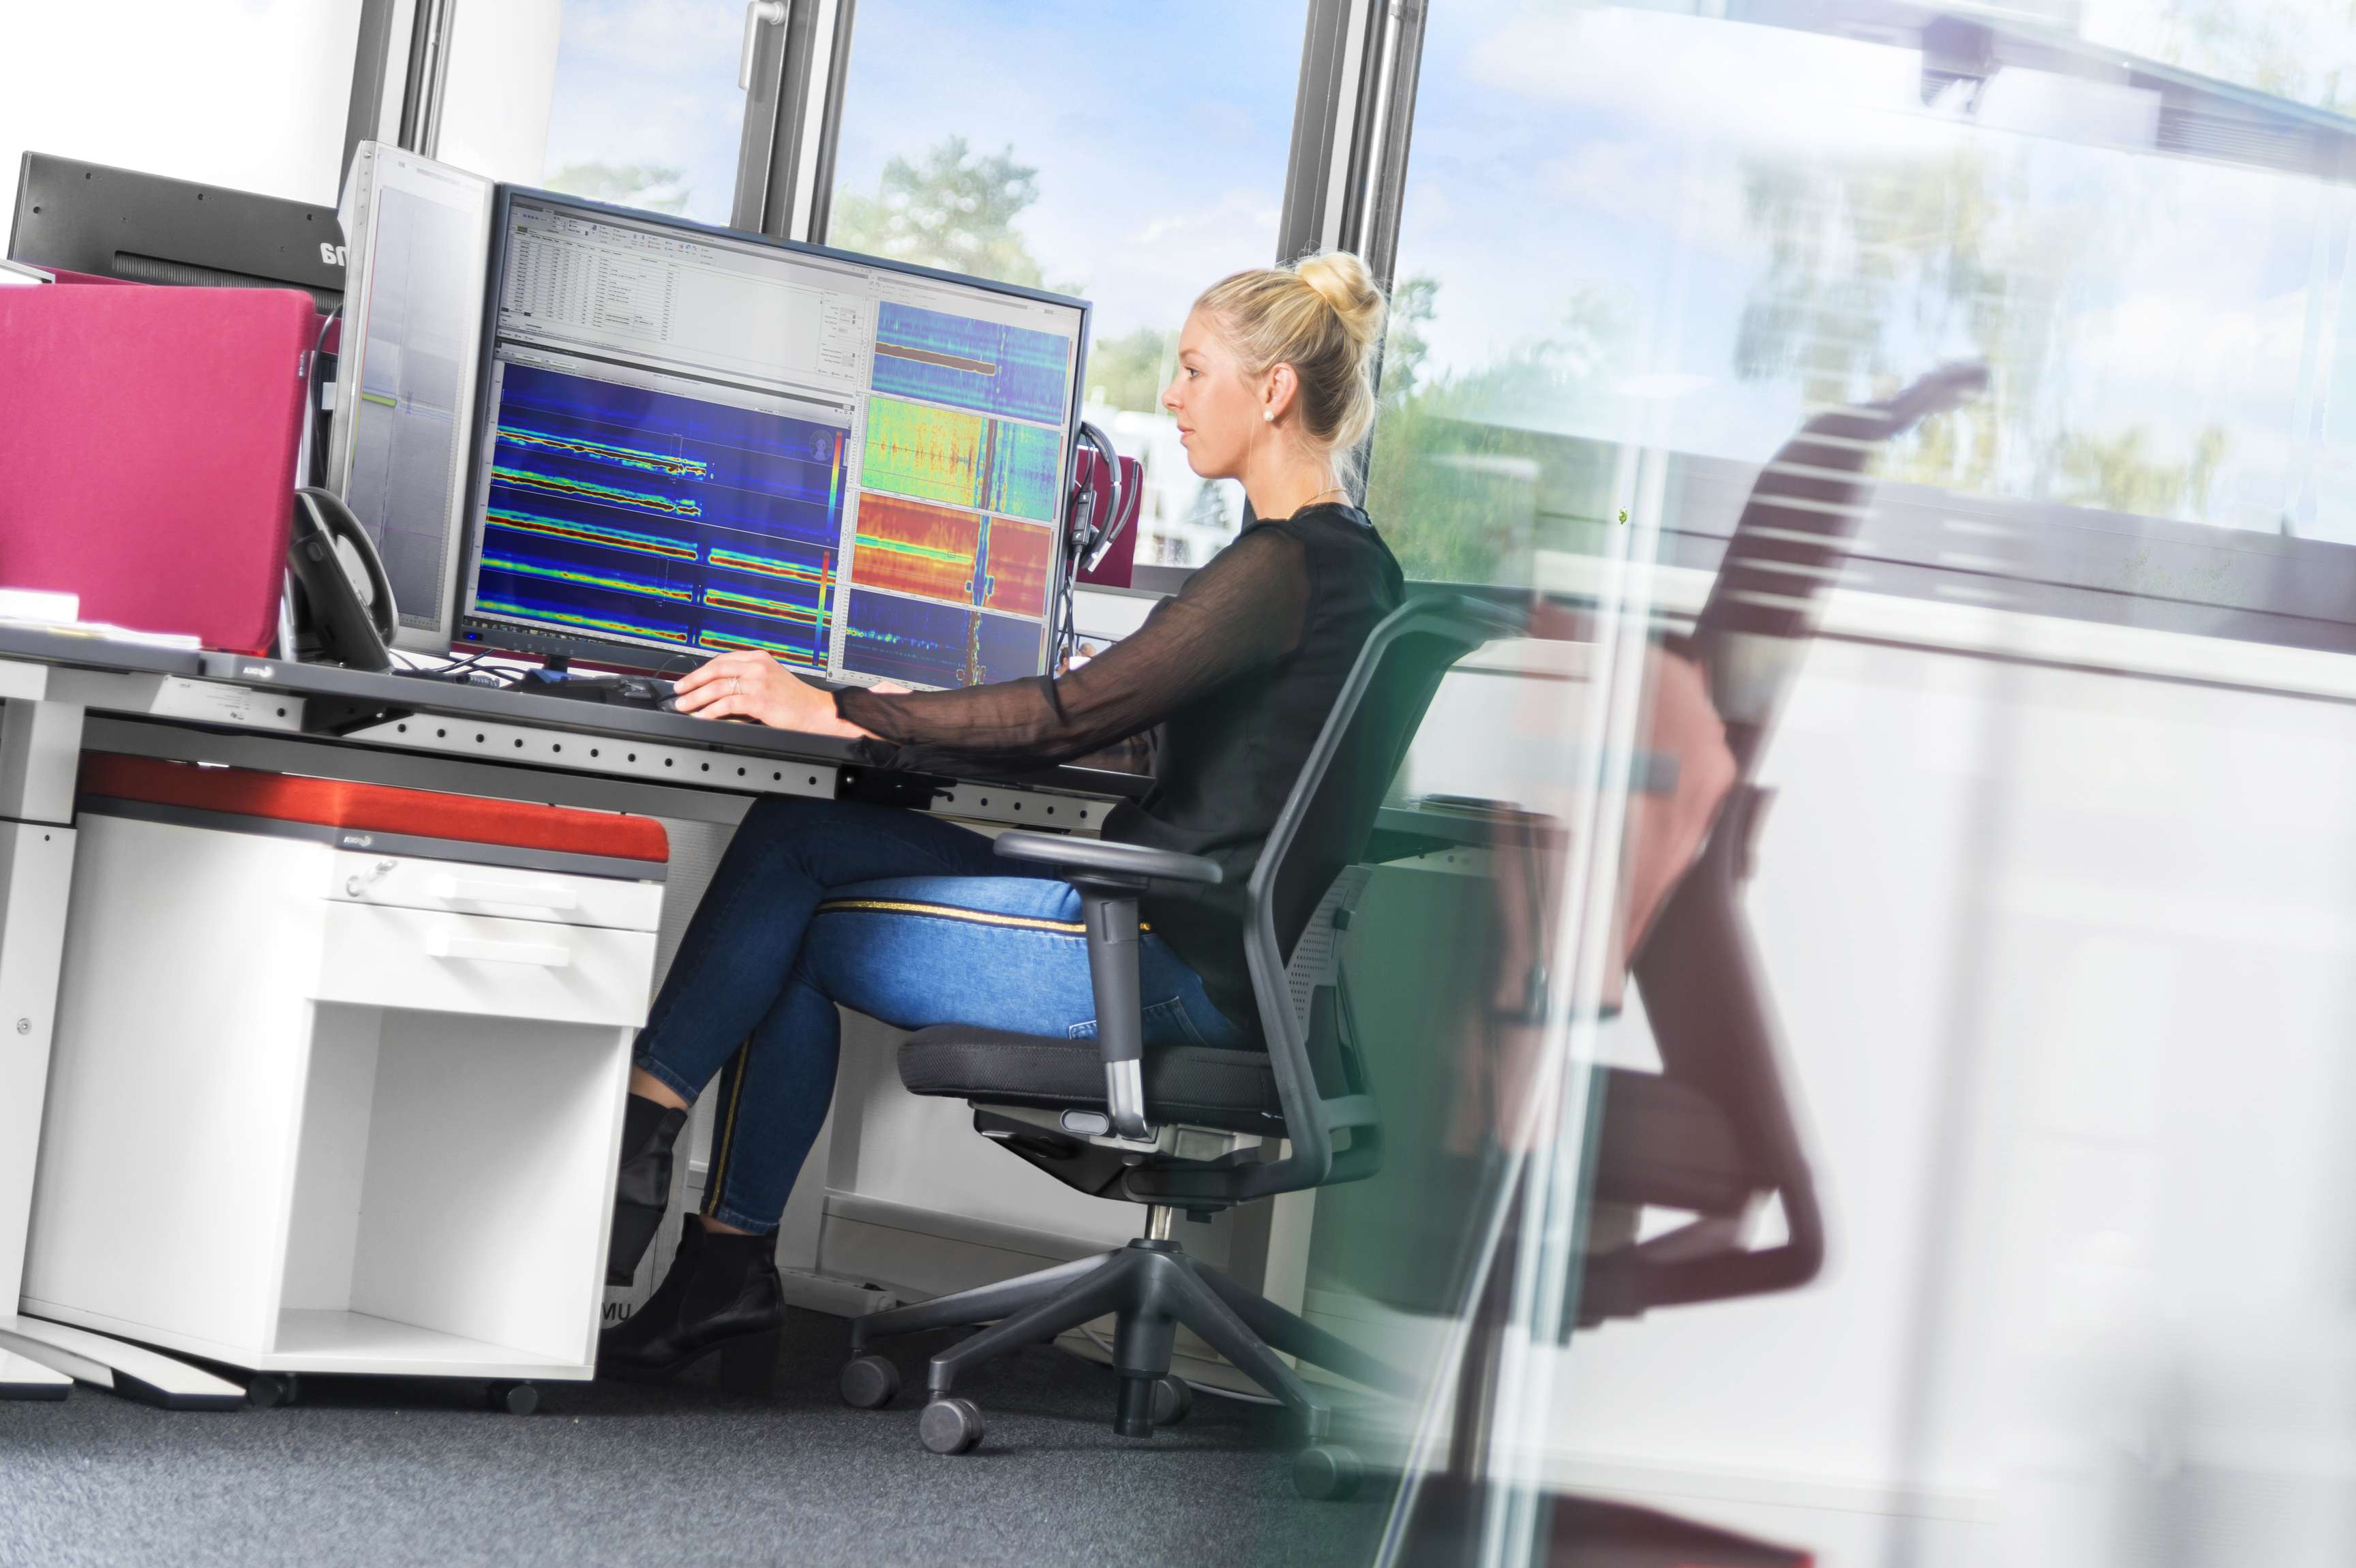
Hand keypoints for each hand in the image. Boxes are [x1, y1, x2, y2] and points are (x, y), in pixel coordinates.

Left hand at [670, 651, 858, 733]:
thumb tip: (720, 691)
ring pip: (718, 686)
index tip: (689, 679)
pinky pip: (727, 704)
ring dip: (697, 697)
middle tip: (679, 690)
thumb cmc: (796, 700)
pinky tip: (702, 716)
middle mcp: (757, 666)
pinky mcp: (759, 700)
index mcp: (760, 658)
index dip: (702, 670)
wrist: (817, 712)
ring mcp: (758, 682)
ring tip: (685, 705)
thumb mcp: (772, 680)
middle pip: (716, 670)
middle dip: (693, 681)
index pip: (723, 660)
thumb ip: (748, 680)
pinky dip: (711, 711)